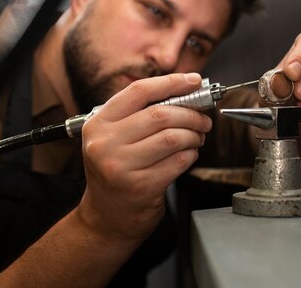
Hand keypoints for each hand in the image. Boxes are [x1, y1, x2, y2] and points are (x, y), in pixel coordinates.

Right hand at [76, 73, 210, 242]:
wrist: (106, 218)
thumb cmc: (116, 171)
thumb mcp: (114, 138)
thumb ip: (140, 114)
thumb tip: (185, 91)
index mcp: (98, 124)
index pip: (139, 92)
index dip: (171, 82)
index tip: (193, 81)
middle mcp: (105, 143)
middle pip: (161, 114)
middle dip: (191, 113)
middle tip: (203, 119)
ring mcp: (121, 167)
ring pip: (173, 137)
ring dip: (193, 135)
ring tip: (197, 138)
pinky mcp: (141, 187)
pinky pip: (178, 161)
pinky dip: (190, 154)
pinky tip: (188, 155)